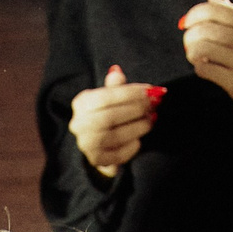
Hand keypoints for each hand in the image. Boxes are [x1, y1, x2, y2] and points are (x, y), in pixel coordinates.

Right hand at [70, 63, 161, 177]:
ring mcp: (86, 144)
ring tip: (150, 122)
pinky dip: (131, 148)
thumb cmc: (109, 114)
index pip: (105, 97)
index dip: (130, 93)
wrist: (100, 143)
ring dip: (136, 128)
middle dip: (135, 110)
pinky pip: (116, 155)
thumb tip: (116, 71)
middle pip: (109, 117)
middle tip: (154, 106)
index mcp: (81, 103)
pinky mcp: (96, 160)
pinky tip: (139, 140)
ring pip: (113, 136)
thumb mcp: (110, 97)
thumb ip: (115, 86)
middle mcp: (78, 124)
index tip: (151, 91)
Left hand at [182, 0, 232, 169]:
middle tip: (190, 45)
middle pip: (205, 28)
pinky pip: (205, 70)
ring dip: (192, 53)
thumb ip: (229, 10)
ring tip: (196, 57)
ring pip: (202, 48)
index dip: (194, 15)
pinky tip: (206, 69)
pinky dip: (199, 69)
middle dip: (189, 36)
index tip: (188, 25)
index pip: (214, 9)